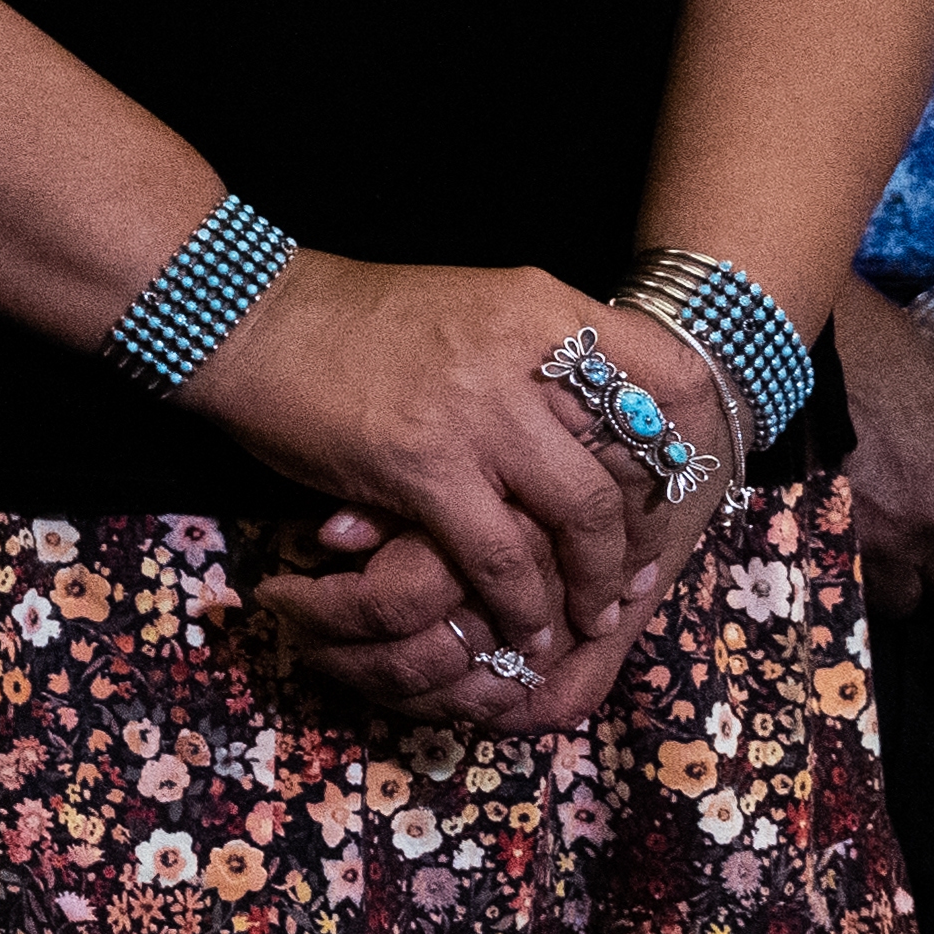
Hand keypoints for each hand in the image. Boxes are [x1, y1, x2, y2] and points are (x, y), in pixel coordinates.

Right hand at [187, 253, 693, 697]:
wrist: (245, 316)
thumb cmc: (350, 321)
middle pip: (637, 457)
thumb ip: (533, 353)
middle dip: (646, 531)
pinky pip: (500, 555)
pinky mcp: (421, 464)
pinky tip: (522, 628)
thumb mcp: (467, 309)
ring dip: (595, 581)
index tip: (672, 491)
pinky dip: (522, 603)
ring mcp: (476, 410)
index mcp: (540, 304)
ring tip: (589, 617)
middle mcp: (523, 350)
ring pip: (582, 515)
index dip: (688, 443)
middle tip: (637, 575)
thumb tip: (598, 424)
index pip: (668, 375)